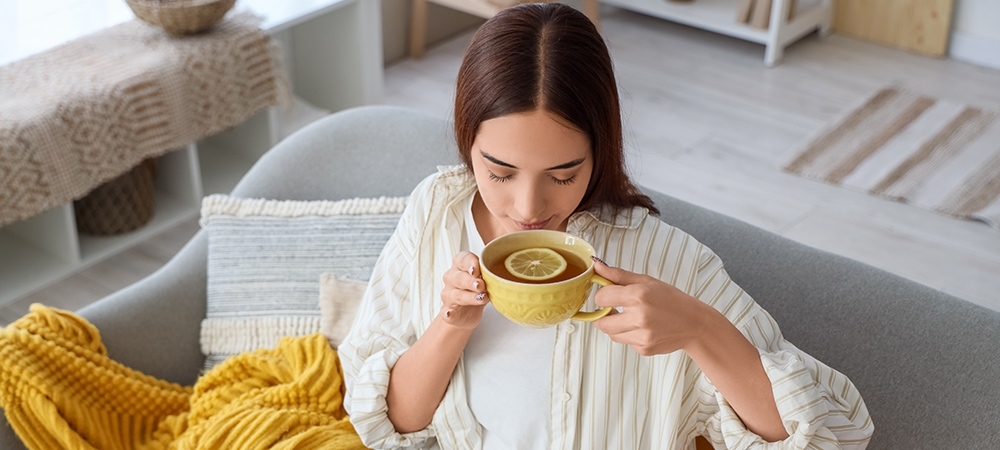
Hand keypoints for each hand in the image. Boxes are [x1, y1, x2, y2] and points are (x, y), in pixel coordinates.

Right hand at [439, 251, 489, 328]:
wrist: (468, 312)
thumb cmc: (477, 289)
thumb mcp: (485, 278)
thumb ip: (490, 274)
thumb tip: (502, 273)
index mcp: (459, 265)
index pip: (462, 259)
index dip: (469, 263)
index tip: (477, 269)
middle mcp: (452, 278)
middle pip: (459, 277)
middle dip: (471, 281)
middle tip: (481, 285)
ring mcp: (448, 295)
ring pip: (457, 295)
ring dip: (469, 297)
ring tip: (481, 298)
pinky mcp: (448, 311)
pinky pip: (446, 312)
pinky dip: (449, 313)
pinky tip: (450, 313)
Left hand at [591, 259, 715, 355]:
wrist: (694, 323)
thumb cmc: (671, 300)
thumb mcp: (647, 281)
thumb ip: (618, 275)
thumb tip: (597, 266)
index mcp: (638, 295)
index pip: (601, 298)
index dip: (602, 296)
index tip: (608, 295)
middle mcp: (639, 317)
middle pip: (601, 322)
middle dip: (602, 315)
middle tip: (613, 309)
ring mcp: (642, 336)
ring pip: (611, 334)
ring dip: (614, 326)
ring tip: (630, 317)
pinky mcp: (644, 349)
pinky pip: (625, 342)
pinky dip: (629, 335)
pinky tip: (642, 328)